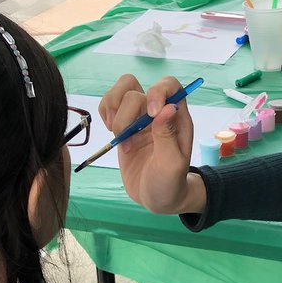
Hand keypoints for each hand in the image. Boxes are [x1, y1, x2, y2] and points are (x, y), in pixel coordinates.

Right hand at [97, 74, 205, 214]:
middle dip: (126, 112)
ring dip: (112, 110)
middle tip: (125, 136)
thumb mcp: (172, 164)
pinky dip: (105, 114)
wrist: (156, 198)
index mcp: (176, 117)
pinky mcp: (123, 127)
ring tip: (116, 135)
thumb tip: (167, 107)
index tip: (150, 113)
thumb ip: (167, 136)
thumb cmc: (170, 183)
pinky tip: (113, 134)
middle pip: (135, 87)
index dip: (157, 91)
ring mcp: (138, 118)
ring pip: (120, 92)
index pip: (169, 85)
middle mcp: (157, 112)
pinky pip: (109, 106)